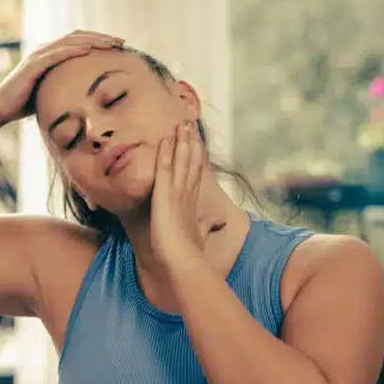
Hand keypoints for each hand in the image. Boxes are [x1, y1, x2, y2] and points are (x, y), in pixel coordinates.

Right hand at [0, 30, 123, 124]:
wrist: (1, 107)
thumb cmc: (25, 103)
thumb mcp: (50, 92)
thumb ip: (65, 87)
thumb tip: (85, 97)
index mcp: (50, 54)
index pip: (79, 41)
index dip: (99, 41)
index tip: (118, 46)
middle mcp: (45, 50)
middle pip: (78, 36)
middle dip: (101, 37)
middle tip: (121, 41)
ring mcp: (38, 55)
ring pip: (70, 41)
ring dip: (92, 41)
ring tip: (110, 44)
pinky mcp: (33, 65)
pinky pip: (56, 54)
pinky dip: (73, 50)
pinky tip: (88, 50)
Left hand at [150, 120, 211, 265]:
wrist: (184, 261)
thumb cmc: (189, 252)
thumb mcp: (199, 234)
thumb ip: (206, 226)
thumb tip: (218, 223)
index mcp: (191, 201)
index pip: (194, 173)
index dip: (196, 155)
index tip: (196, 140)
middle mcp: (187, 193)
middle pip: (190, 161)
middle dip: (190, 141)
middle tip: (189, 122)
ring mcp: (177, 192)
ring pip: (181, 160)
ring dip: (181, 141)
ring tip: (181, 123)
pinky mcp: (165, 195)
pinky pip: (164, 169)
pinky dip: (165, 153)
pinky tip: (165, 139)